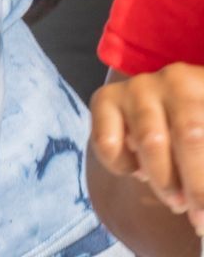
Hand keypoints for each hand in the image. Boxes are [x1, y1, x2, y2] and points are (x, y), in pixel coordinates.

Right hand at [91, 64, 203, 233]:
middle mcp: (177, 79)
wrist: (166, 113)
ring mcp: (138, 86)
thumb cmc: (198, 136)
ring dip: (164, 182)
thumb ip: (202, 159)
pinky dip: (123, 166)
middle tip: (200, 221)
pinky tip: (139, 170)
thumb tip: (203, 208)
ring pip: (151, 141)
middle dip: (196, 186)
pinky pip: (108, 141)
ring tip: (177, 204)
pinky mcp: (105, 98)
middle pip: (190, 135)